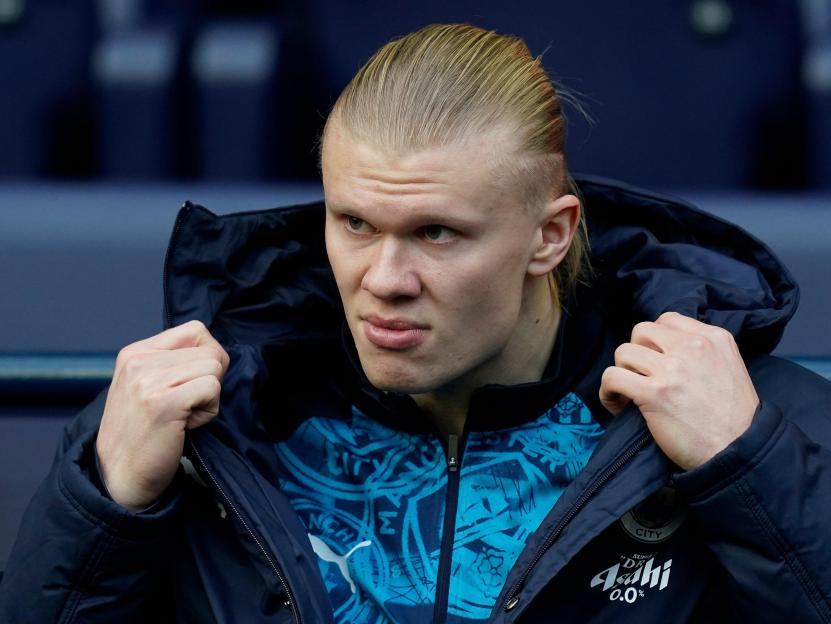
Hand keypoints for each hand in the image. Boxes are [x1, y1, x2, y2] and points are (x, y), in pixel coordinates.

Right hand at [95, 320, 228, 510]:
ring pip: (215, 368)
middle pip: (211, 350)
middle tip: (184, 407)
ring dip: (209, 398)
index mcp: (136, 352)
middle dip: (210, 381)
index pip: (196, 330)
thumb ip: (175, 363)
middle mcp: (139, 361)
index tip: (190, 384)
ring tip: (182, 417)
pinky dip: (208, 412)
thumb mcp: (149, 386)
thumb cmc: (144, 433)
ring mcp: (148, 380)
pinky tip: (184, 426)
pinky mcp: (163, 401)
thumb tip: (217, 350)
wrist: (120, 476)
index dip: (207, 357)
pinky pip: (212, 388)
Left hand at [599, 312, 758, 469]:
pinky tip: (617, 404)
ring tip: (628, 392)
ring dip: (621, 372)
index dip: (654, 340)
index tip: (654, 361)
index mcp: (714, 338)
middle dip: (636, 353)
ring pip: (623, 352)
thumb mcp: (729, 368)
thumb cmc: (733, 419)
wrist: (739, 452)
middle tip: (640, 376)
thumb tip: (664, 348)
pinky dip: (607, 391)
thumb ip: (702, 352)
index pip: (667, 320)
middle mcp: (693, 347)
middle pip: (641, 331)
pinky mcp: (654, 393)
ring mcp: (673, 369)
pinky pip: (612, 377)